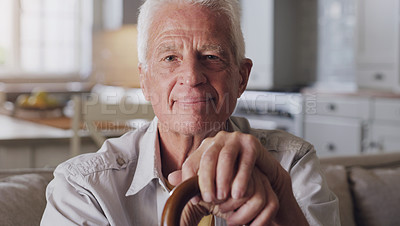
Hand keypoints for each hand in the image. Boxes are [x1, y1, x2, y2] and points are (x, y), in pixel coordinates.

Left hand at [168, 130, 308, 224]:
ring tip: (223, 196)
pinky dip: (241, 178)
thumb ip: (194, 177)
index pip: (191, 162)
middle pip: (207, 159)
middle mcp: (218, 139)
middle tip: (210, 199)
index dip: (189, 181)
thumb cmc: (234, 173)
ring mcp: (235, 139)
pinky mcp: (252, 143)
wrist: (261, 168)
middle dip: (207, 181)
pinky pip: (245, 161)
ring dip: (223, 179)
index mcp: (205, 146)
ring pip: (225, 158)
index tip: (195, 199)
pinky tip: (239, 193)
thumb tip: (171, 179)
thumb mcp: (213, 176)